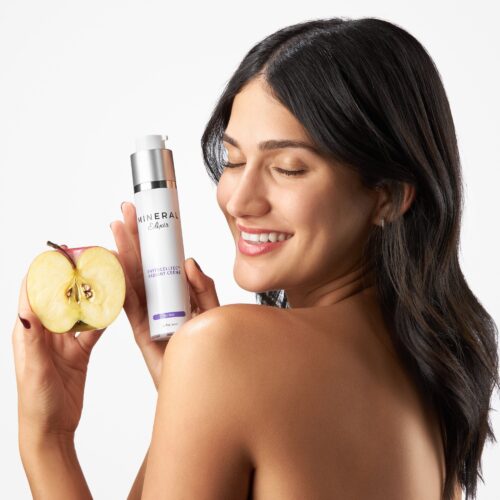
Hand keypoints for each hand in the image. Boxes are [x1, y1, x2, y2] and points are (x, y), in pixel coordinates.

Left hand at [12, 271, 105, 444]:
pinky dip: (103, 318)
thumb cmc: (36, 403)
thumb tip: (27, 309)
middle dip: (73, 278)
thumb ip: (32, 341)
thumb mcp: (34, 370)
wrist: (52, 428)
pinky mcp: (79, 351)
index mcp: (28, 333)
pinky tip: (113, 308)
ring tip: (104, 279)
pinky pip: (93, 329)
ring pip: (79, 310)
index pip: (33, 294)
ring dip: (90, 296)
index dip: (44, 272)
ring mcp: (63, 341)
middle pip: (59, 297)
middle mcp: (45, 333)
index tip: (59, 254)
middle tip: (89, 262)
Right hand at [110, 201, 219, 389]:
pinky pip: (129, 306)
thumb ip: (204, 288)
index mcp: (179, 295)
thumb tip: (190, 262)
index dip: (155, 239)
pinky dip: (120, 285)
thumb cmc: (213, 352)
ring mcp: (150, 316)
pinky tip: (113, 265)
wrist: (207, 387)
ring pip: (133, 280)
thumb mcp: (215, 313)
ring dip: (124, 254)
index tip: (147, 216)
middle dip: (135, 237)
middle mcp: (162, 302)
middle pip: (144, 266)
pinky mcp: (143, 332)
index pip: (164, 261)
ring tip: (117, 229)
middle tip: (126, 212)